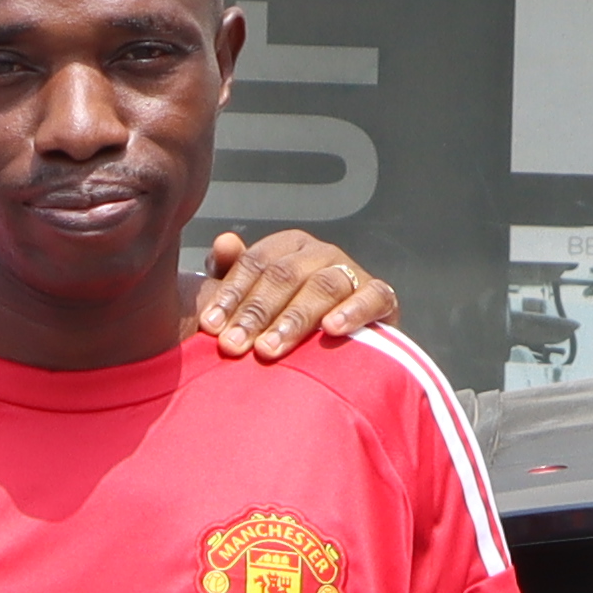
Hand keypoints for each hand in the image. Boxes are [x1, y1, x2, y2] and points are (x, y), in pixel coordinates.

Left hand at [193, 223, 399, 358]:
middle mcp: (320, 252)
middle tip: (234, 347)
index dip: (230, 295)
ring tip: (270, 349)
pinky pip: (373, 297)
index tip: (210, 327)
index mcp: (287, 247)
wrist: (345, 348)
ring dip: (294, 319)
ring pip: (322, 287)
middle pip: (284, 276)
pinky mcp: (382, 296)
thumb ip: (233, 274)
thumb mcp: (253, 297)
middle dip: (255, 313)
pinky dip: (353, 311)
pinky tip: (332, 329)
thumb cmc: (286, 320)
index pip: (254, 264)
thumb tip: (224, 243)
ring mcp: (352, 271)